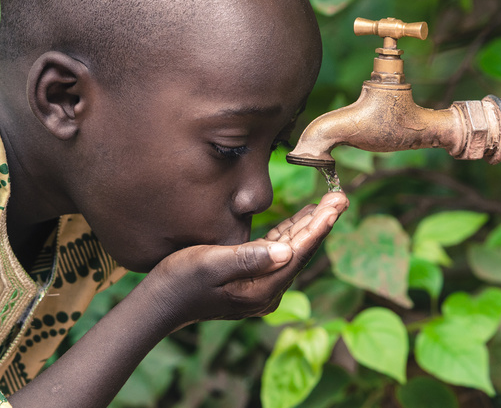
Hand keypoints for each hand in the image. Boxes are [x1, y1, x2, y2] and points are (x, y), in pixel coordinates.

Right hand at [151, 192, 348, 326]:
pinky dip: (291, 233)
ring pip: (293, 250)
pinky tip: (302, 217)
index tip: (336, 206)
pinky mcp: (253, 279)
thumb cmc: (179, 280)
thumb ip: (247, 258)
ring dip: (310, 225)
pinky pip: (279, 252)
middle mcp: (267, 291)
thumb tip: (286, 251)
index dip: (319, 227)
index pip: (299, 253)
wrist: (159, 303)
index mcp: (261, 289)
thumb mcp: (210, 264)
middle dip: (322, 222)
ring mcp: (261, 287)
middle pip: (302, 251)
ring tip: (329, 202)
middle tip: (341, 197)